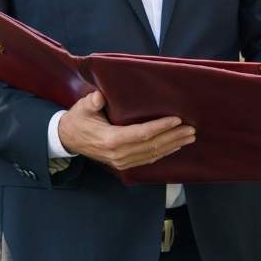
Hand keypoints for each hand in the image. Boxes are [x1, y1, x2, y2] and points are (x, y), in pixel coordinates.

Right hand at [56, 91, 194, 170]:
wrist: (68, 139)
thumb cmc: (78, 120)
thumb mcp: (82, 108)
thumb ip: (92, 102)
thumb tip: (100, 96)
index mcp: (110, 140)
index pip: (142, 134)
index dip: (161, 127)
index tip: (177, 120)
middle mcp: (119, 154)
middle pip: (152, 146)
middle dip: (174, 137)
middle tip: (191, 129)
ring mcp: (122, 162)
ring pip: (152, 154)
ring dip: (173, 146)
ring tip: (189, 137)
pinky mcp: (124, 164)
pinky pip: (147, 159)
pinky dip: (163, 153)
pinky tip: (175, 146)